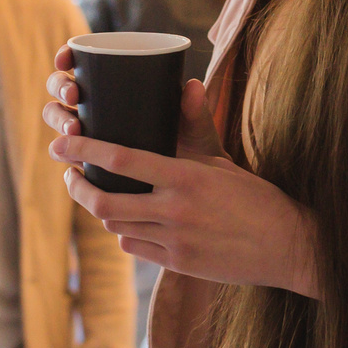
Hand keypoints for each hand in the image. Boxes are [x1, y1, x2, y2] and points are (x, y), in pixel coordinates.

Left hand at [43, 47, 318, 295]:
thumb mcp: (223, 160)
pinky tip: (127, 222)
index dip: (84, 150)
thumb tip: (188, 83)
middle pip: (104, 203)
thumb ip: (197, 125)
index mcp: (185, 177)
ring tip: (95, 194)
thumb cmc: (255, 197)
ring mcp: (174, 241)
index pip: (121, 160)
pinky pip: (134, 248)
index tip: (60, 144)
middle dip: (77, 188)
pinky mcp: (178, 264)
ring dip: (100, 210)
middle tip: (70, 174)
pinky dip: (124, 233)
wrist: (287, 245)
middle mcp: (174, 210)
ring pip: (115, 226)